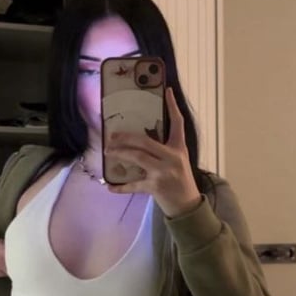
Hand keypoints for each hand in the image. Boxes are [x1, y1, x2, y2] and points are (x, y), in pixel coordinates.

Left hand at [105, 87, 201, 217]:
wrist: (188, 204)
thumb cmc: (180, 179)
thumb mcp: (178, 160)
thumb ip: (165, 149)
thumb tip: (141, 138)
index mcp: (179, 148)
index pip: (177, 123)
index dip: (172, 106)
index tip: (167, 91)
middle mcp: (172, 158)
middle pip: (145, 141)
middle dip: (126, 137)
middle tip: (112, 136)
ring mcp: (163, 172)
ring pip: (137, 157)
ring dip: (120, 153)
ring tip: (108, 151)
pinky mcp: (155, 187)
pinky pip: (134, 185)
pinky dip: (121, 187)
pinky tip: (109, 186)